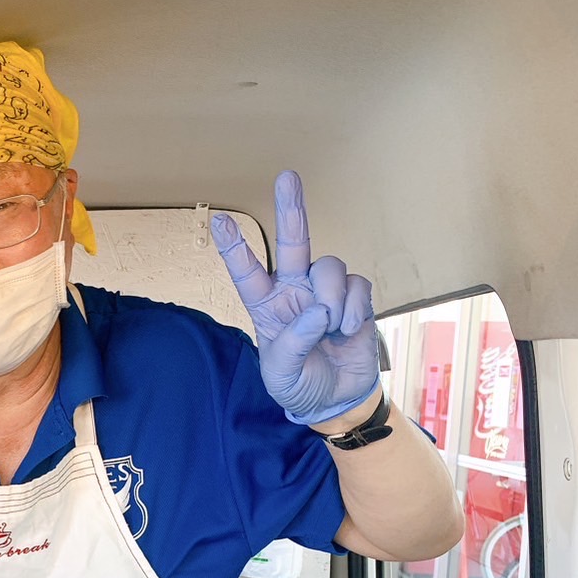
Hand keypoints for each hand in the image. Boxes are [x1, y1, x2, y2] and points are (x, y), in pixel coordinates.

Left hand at [210, 171, 379, 425]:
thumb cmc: (299, 385)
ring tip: (331, 328)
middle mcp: (294, 290)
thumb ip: (294, 343)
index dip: (235, 248)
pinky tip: (348, 331)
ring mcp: (326, 291)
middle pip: (293, 242)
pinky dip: (354, 309)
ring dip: (332, 298)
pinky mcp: (356, 298)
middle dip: (291, 209)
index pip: (247, 273)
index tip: (219, 221)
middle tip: (286, 176)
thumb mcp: (283, 373)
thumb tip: (319, 310)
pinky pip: (358, 286)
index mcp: (266, 306)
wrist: (334, 401)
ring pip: (330, 267)